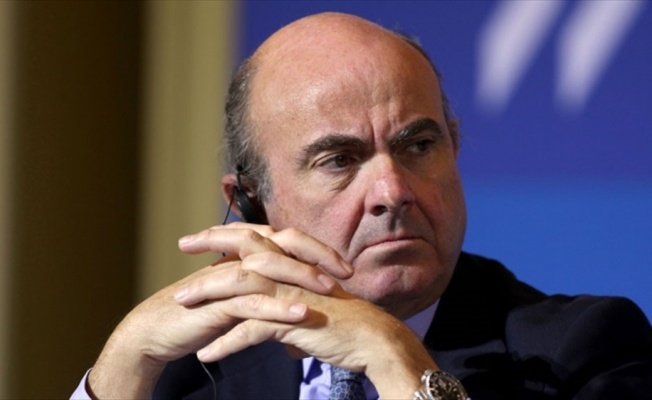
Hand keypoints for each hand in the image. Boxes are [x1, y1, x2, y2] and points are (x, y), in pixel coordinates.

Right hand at [88, 222, 352, 397]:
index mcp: (245, 253)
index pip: (288, 240)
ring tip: (330, 289)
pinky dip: (278, 307)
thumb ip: (264, 289)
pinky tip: (302, 314)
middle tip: (347, 271)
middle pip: (283, 242)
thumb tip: (297, 294)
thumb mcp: (240, 297)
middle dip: (317, 253)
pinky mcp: (216, 301)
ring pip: (269, 267)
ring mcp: (226, 277)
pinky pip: (251, 302)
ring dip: (301, 277)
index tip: (347, 267)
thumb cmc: (200, 313)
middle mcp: (237, 257)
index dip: (319, 249)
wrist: (157, 331)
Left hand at [175, 224, 437, 397]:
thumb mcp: (313, 309)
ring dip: (207, 294)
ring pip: (240, 285)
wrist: (375, 339)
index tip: (203, 235)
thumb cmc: (347, 324)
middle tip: (182, 245)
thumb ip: (292, 314)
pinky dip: (227, 343)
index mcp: (295, 263)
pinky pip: (252, 330)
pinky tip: (207, 354)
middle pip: (244, 248)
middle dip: (211, 242)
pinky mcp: (294, 319)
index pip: (257, 239)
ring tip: (180, 303)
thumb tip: (280, 334)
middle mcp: (292, 271)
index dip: (229, 233)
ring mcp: (292, 293)